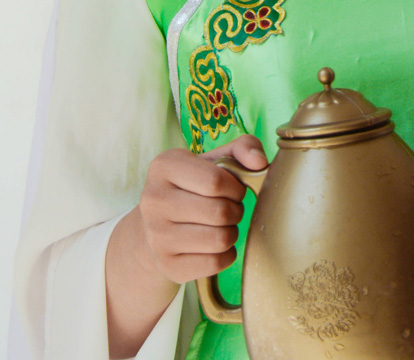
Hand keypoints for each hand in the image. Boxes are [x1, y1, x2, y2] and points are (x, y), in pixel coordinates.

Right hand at [136, 134, 267, 284]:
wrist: (157, 225)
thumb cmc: (195, 186)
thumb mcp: (215, 159)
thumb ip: (244, 147)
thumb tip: (260, 162)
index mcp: (164, 166)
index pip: (216, 181)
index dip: (235, 187)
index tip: (233, 188)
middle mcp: (153, 200)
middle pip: (220, 212)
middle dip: (236, 210)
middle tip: (230, 208)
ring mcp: (156, 236)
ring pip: (220, 240)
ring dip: (232, 232)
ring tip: (222, 224)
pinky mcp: (166, 265)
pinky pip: (215, 263)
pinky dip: (225, 254)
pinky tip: (215, 245)